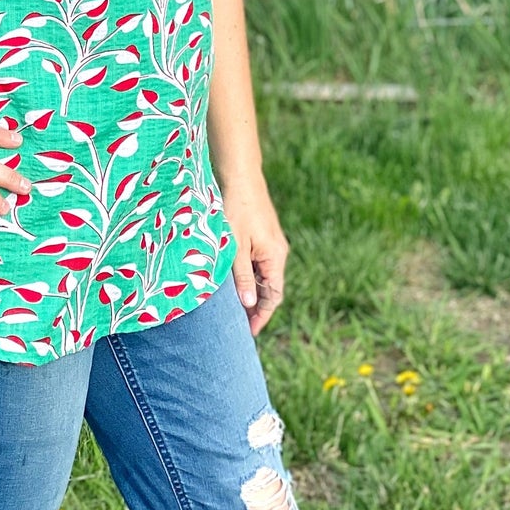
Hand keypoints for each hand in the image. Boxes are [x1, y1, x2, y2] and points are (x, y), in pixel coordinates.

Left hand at [225, 181, 287, 336]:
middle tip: (237, 325)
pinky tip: (233, 281)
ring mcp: (270, 243)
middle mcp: (277, 252)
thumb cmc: (236, 209)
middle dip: (255, 308)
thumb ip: (242, 276)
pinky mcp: (262, 235)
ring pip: (263, 276)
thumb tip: (249, 305)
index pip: (272, 297)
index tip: (248, 333)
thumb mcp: (235, 246)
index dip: (260, 316)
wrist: (240, 176)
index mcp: (275, 257)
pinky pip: (258, 263)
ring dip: (250, 292)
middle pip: (269, 288)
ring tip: (232, 308)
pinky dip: (248, 276)